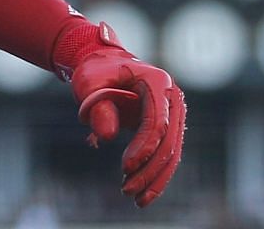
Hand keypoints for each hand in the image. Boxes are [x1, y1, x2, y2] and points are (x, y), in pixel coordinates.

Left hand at [65, 22, 186, 207]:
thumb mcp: (89, 83)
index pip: (157, 122)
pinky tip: (141, 192)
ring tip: (135, 199)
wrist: (103, 64)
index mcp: (157, 81)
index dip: (143, 147)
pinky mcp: (168, 125)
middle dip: (149, 170)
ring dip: (154, 178)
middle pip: (168, 142)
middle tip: (127, 191)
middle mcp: (173, 97)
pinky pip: (166, 153)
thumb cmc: (95, 71)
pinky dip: (155, 173)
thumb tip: (107, 137)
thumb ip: (98, 106)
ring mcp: (174, 112)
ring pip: (171, 152)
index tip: (125, 167)